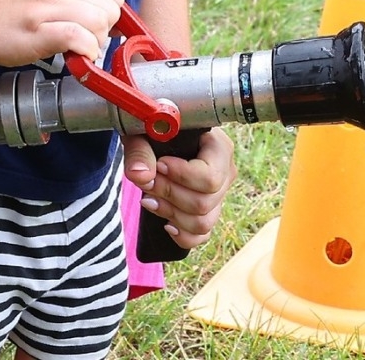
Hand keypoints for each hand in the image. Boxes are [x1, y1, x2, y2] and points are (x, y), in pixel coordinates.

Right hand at [0, 0, 125, 66]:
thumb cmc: (5, 7)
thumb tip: (109, 18)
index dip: (109, 14)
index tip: (95, 27)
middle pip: (110, 10)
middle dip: (103, 30)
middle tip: (82, 40)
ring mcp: (49, 4)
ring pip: (100, 24)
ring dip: (94, 44)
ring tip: (74, 49)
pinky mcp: (40, 30)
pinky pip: (82, 40)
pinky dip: (84, 53)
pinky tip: (71, 57)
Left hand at [122, 128, 234, 251]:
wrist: (153, 137)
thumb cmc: (153, 129)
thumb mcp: (143, 131)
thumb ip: (140, 151)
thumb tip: (140, 176)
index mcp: (219, 147)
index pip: (210, 176)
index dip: (182, 176)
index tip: (160, 165)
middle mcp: (225, 172)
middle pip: (204, 202)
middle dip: (169, 195)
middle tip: (147, 183)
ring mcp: (219, 195)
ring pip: (203, 222)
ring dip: (171, 214)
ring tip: (150, 199)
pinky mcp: (209, 212)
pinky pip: (202, 236)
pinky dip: (182, 235)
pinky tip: (166, 223)